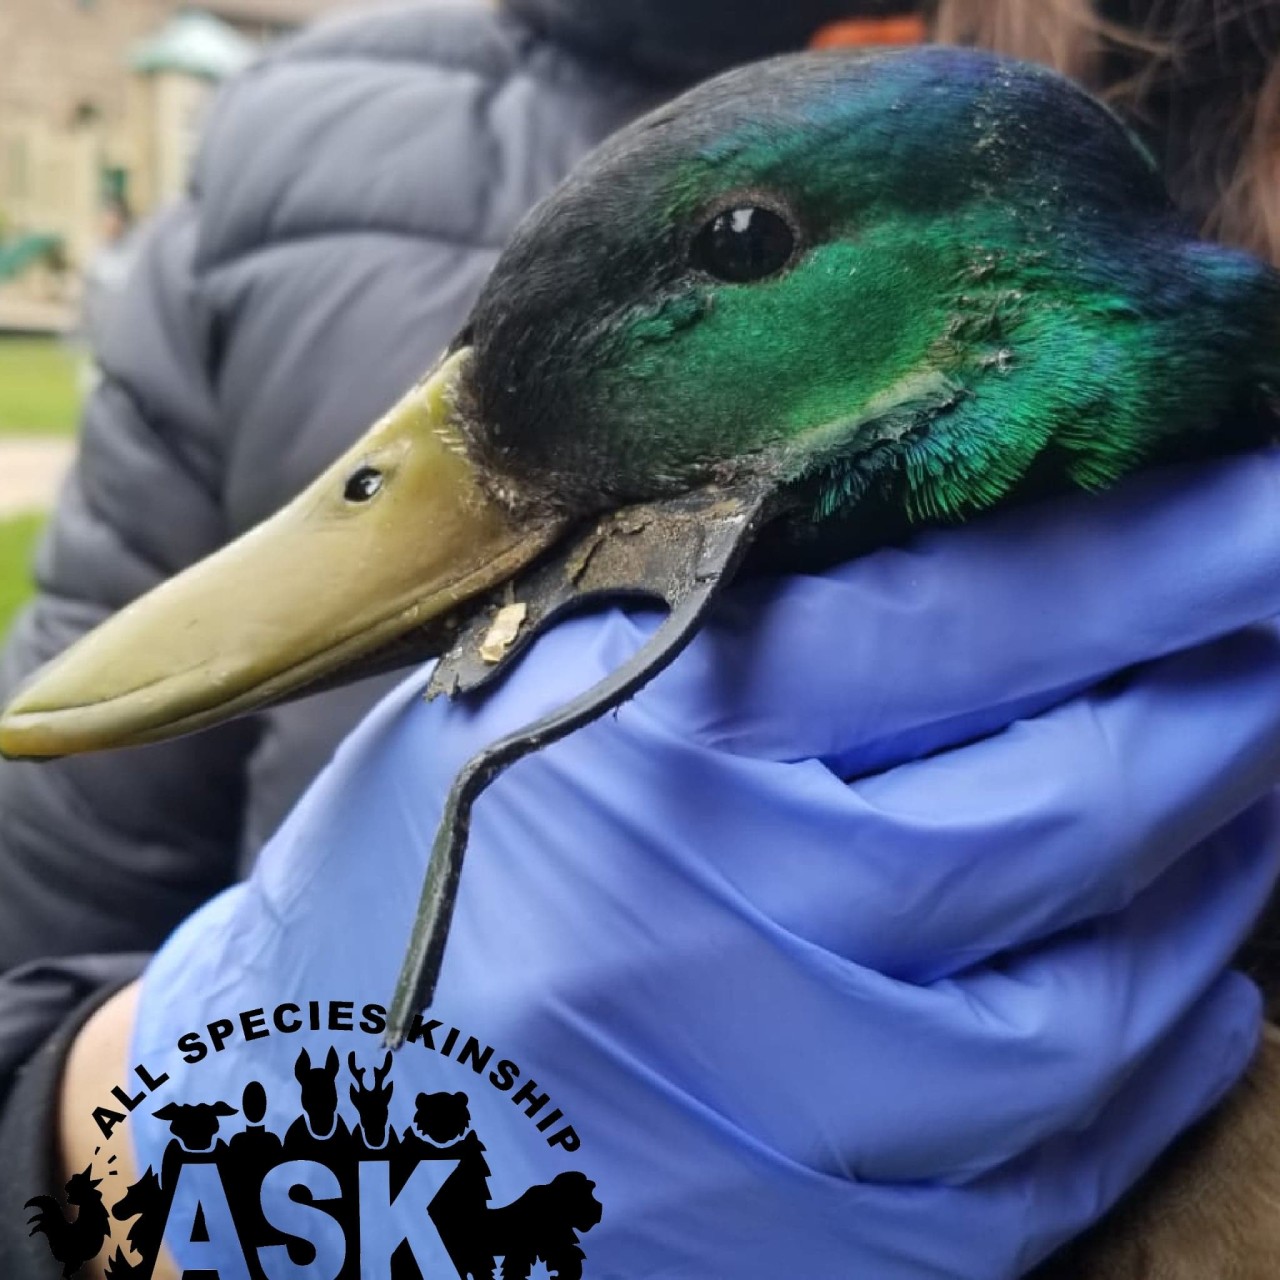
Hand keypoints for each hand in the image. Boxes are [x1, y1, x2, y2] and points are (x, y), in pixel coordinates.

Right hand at [122, 452, 1279, 1278]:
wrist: (322, 1127)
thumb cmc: (418, 867)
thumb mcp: (535, 691)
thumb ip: (732, 612)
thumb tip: (950, 532)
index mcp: (648, 739)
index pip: (970, 619)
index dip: (1152, 549)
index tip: (1262, 496)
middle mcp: (735, 917)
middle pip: (1073, 794)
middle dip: (1219, 690)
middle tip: (1276, 613)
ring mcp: (795, 1097)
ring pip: (1107, 973)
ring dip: (1215, 858)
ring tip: (1247, 770)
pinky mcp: (836, 1231)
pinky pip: (1070, 1136)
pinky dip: (1164, 1031)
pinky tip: (1198, 963)